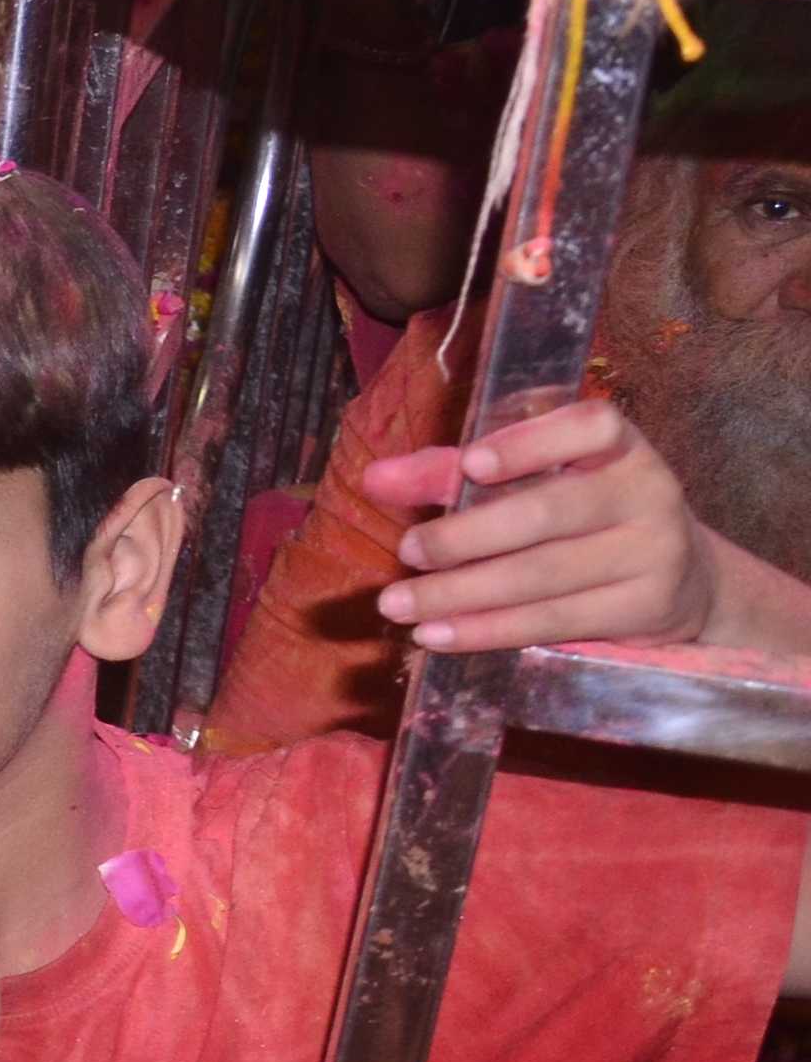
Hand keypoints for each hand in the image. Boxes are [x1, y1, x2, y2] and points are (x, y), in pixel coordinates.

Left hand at [364, 396, 722, 653]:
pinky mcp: (644, 608)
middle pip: (547, 512)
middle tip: (407, 550)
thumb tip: (376, 479)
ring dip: (462, 594)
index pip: (590, 427)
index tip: (471, 464)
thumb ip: (454, 472)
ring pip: (543, 574)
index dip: (529, 443)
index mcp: (618, 446)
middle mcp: (647, 492)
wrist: (685, 580)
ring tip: (398, 605)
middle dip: (466, 536)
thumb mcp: (535, 481)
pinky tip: (437, 634)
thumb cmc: (584, 516)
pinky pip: (554, 621)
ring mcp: (653, 552)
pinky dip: (488, 629)